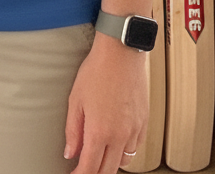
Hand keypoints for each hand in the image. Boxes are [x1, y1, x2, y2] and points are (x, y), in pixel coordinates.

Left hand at [64, 35, 147, 173]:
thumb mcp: (75, 100)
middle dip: (94, 173)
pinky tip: (115, 142)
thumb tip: (70, 152)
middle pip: (108, 170)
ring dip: (110, 163)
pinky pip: (135, 148)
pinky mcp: (144, 123)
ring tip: (98, 154)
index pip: (90, 168)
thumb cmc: (97, 71)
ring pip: (124, 161)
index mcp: (100, 132)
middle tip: (83, 168)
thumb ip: (73, 130)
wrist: (121, 54)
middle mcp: (120, 136)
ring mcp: (134, 131)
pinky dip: (124, 151)